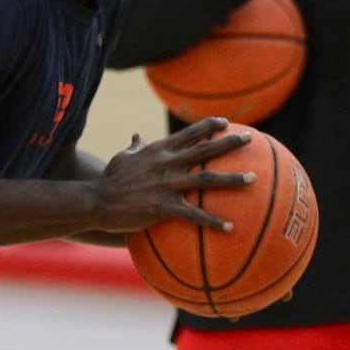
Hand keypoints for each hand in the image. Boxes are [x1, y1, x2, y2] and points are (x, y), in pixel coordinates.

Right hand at [91, 118, 254, 233]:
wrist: (97, 201)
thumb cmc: (109, 180)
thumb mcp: (123, 157)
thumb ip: (135, 146)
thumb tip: (138, 135)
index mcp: (159, 151)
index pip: (188, 134)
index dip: (208, 126)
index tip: (225, 122)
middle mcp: (167, 164)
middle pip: (205, 151)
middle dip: (229, 143)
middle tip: (250, 138)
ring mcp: (168, 185)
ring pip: (206, 179)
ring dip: (232, 179)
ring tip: (253, 178)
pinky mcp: (164, 207)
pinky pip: (194, 214)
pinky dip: (213, 221)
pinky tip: (230, 227)